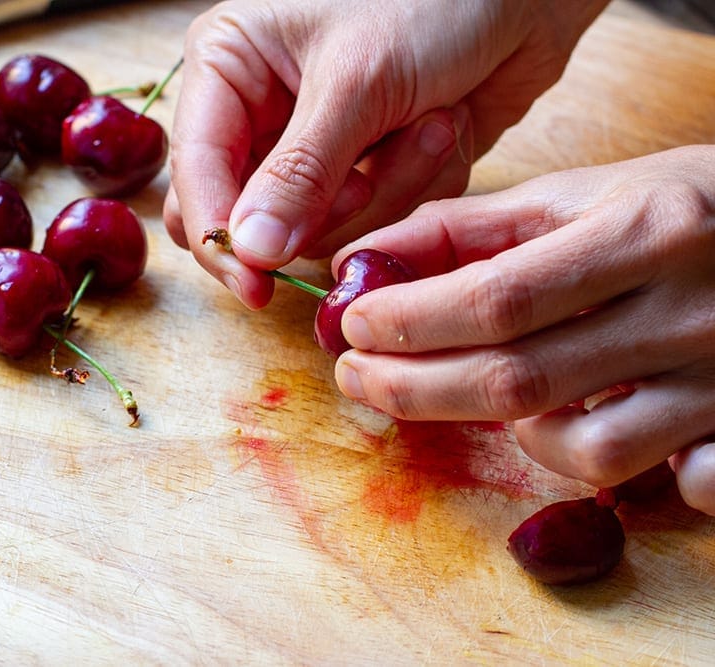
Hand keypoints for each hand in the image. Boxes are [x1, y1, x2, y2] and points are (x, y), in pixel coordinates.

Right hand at [164, 0, 607, 307]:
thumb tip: (250, 252)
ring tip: (430, 125)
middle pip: (254, 219)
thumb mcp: (356, 80)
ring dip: (388, 189)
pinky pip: (378, 219)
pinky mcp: (372, 170)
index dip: (221, 238)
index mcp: (231, 68)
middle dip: (320, 214)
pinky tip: (445, 127)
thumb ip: (299, 173)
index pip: (198, 173)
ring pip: (323, 229)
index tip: (255, 288)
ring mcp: (322, 149)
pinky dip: (419, 184)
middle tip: (362, 180)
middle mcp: (267, 114)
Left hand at [332, 145, 714, 515]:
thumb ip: (473, 226)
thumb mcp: (583, 194)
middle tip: (357, 378)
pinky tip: (564, 427)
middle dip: (415, 387)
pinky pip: (658, 482)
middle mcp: (686, 312)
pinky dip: (590, 462)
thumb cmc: (679, 206)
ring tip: (477, 392)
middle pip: (518, 379)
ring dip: (506, 431)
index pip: (498, 297)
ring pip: (584, 450)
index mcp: (643, 232)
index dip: (412, 321)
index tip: (353, 327)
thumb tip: (369, 260)